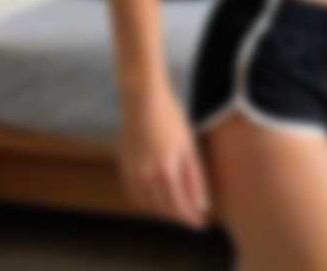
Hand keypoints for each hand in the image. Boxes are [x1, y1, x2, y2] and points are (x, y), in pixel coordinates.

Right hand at [118, 84, 211, 229]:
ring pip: (148, 205)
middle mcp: (147, 177)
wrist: (142, 100)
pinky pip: (135, 195)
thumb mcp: (189, 145)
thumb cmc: (170, 117)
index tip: (201, 225)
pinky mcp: (123, 168)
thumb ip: (195, 177)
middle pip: (164, 209)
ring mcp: (133, 174)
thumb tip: (202, 205)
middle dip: (178, 217)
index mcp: (167, 171)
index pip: (180, 206)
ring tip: (177, 209)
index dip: (191, 218)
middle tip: (191, 218)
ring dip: (163, 211)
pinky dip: (147, 202)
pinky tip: (157, 198)